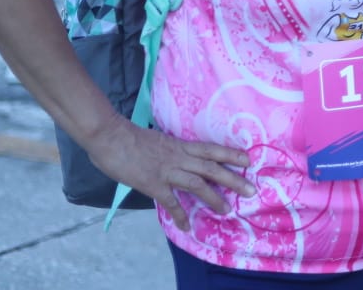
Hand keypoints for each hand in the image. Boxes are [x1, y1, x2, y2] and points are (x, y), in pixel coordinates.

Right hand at [86, 113, 254, 230]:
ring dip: (214, 198)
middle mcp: (180, 156)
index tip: (248, 159)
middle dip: (234, 179)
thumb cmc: (130, 136)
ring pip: (198, 184)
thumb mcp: (159, 140)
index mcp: (181, 144)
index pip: (212, 149)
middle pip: (213, 167)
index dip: (231, 154)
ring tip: (227, 210)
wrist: (111, 137)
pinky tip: (186, 226)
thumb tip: (177, 157)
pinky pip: (170, 202)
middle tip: (251, 189)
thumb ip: (170, 149)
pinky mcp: (153, 183)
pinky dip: (180, 214)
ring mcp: (167, 170)